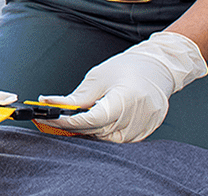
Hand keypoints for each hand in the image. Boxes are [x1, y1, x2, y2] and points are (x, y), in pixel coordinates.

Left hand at [38, 31, 207, 142]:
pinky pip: (118, 139)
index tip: (49, 118)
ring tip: (73, 120)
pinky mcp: (144, 133)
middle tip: (52, 119)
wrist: (157, 68)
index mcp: (124, 100)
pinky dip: (103, 133)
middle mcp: (135, 118)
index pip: (90, 120)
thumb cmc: (128, 68)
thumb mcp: (98, 78)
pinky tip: (94, 123)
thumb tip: (53, 105)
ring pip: (106, 139)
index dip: (67, 122)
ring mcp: (142, 128)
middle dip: (72, 127)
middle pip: (96, 131)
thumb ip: (78, 98)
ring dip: (88, 132)